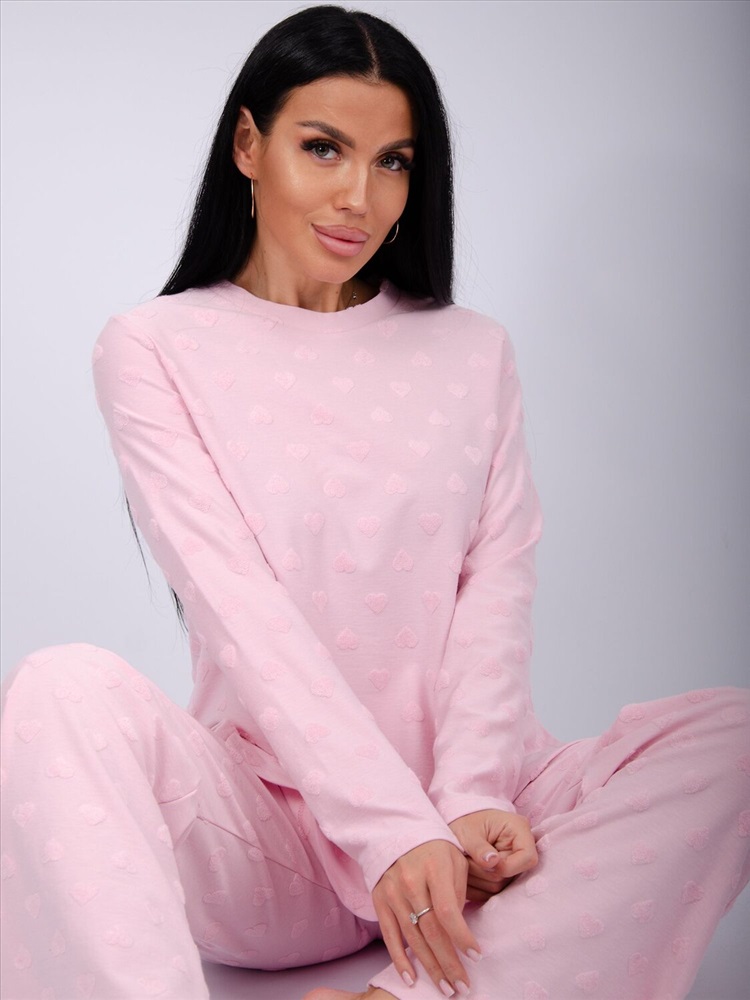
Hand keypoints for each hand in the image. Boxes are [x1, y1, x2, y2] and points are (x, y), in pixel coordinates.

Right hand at [372, 839, 480, 994]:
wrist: (398, 831)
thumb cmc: (435, 847)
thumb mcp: (455, 858)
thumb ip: (460, 891)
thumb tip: (461, 928)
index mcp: (434, 868)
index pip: (448, 911)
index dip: (462, 937)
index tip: (476, 955)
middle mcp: (410, 881)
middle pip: (430, 930)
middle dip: (448, 962)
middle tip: (462, 986)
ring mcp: (392, 892)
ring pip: (412, 938)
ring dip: (429, 967)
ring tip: (445, 987)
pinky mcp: (380, 900)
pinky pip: (389, 935)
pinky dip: (399, 960)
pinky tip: (411, 979)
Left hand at [449, 809, 537, 901]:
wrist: (461, 823)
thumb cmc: (465, 821)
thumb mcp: (468, 831)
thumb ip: (479, 847)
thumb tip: (493, 863)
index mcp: (519, 829)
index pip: (528, 857)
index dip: (508, 866)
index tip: (485, 863)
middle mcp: (521, 848)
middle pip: (511, 875)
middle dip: (485, 872)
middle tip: (466, 860)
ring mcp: (513, 864)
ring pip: (501, 886)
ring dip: (479, 880)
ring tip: (465, 863)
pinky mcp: (504, 876)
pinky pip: (493, 892)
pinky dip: (477, 886)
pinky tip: (467, 873)